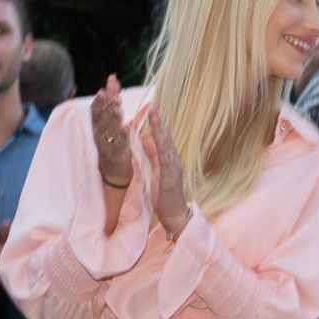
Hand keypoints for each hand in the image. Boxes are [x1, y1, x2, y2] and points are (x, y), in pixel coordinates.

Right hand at [91, 75, 132, 185]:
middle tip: (111, 92)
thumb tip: (114, 84)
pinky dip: (121, 136)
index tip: (110, 81)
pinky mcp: (115, 155)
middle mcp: (100, 133)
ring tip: (117, 107)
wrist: (113, 170)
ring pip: (108, 129)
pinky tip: (126, 129)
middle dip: (106, 103)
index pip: (98, 107)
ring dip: (113, 117)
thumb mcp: (112, 122)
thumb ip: (113, 105)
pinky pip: (118, 145)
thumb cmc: (113, 143)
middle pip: (102, 116)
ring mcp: (107, 144)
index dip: (104, 94)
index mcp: (99, 125)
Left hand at [138, 109, 188, 238]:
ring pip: (166, 143)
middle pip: (165, 136)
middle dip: (158, 120)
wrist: (175, 214)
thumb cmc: (164, 194)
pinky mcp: (170, 175)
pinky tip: (157, 137)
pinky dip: (161, 146)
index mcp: (167, 158)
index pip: (161, 137)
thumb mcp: (154, 169)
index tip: (151, 108)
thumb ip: (150, 153)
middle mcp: (173, 159)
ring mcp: (173, 166)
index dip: (156, 122)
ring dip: (160, 129)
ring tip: (155, 115)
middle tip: (153, 104)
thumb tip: (143, 136)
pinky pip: (165, 157)